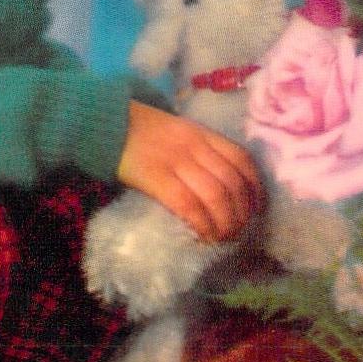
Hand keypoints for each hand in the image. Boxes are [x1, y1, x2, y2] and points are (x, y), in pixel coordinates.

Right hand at [117, 101, 265, 242]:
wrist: (105, 123)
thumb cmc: (141, 131)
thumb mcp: (177, 131)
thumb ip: (198, 150)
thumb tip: (219, 187)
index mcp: (201, 133)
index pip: (241, 159)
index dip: (255, 186)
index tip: (257, 207)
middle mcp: (194, 146)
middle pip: (231, 182)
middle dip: (242, 212)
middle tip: (240, 230)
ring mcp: (176, 161)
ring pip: (215, 195)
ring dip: (226, 223)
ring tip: (224, 238)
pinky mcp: (156, 177)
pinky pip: (188, 204)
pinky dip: (202, 224)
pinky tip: (205, 236)